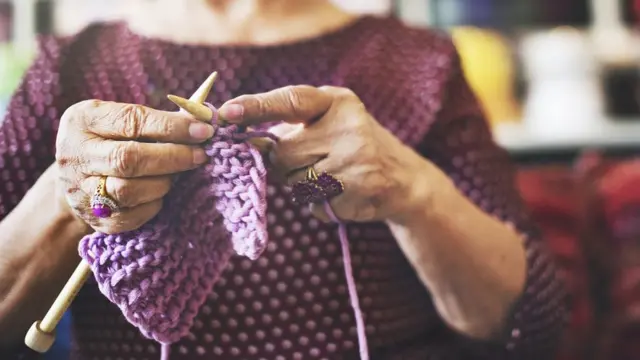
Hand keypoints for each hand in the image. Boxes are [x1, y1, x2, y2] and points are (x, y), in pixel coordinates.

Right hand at [56, 100, 214, 232]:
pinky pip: (132, 216)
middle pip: (128, 159)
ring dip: (164, 182)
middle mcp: (74, 155)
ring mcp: (80, 191)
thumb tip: (203, 118)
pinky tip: (161, 192)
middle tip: (201, 155)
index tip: (204, 130)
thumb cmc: (113, 140)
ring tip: (178, 174)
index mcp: (82, 120)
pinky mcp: (95, 219)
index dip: (171, 127)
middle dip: (173, 156)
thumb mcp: (123, 119)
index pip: (132, 121)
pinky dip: (154, 204)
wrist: (78, 177)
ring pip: (129, 191)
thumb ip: (160, 119)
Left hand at [218, 86, 434, 222]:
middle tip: (306, 162)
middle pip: (284, 152)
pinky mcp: (361, 188)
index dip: (256, 106)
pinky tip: (343, 193)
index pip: (290, 100)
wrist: (404, 178)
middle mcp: (349, 125)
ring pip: (295, 181)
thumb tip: (243, 137)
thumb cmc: (354, 146)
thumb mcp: (330, 123)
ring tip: (331, 176)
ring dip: (301, 185)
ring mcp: (357, 158)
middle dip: (283, 164)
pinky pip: (314, 203)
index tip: (226, 112)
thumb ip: (291, 127)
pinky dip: (319, 203)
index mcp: (338, 102)